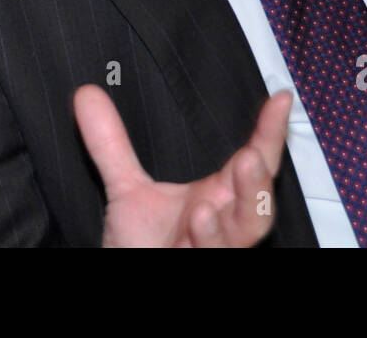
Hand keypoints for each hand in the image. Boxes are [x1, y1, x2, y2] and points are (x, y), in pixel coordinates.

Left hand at [73, 84, 292, 246]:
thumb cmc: (143, 245)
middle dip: (259, 183)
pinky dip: (209, 242)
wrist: (137, 272)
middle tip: (252, 155)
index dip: (270, 132)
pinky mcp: (198, 267)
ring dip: (236, 217)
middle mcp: (225, 226)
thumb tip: (86, 95)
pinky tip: (199, 219)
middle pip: (258, 205)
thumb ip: (111, 146)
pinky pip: (211, 259)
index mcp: (220, 197)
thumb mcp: (127, 192)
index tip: (280, 98)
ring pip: (242, 236)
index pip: (254, 160)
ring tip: (209, 201)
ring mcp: (214, 251)